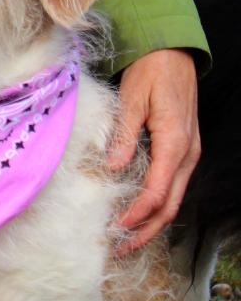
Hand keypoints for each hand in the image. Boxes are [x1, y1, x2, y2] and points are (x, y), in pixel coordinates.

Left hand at [106, 48, 199, 251]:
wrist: (173, 51)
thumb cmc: (151, 71)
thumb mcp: (132, 100)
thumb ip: (124, 135)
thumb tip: (112, 168)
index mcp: (175, 143)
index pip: (158, 192)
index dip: (137, 214)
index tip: (117, 229)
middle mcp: (188, 153)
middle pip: (171, 205)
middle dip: (147, 230)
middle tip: (121, 248)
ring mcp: (189, 152)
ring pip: (174, 198)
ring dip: (153, 221)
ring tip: (128, 238)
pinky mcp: (184, 148)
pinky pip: (174, 184)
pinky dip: (158, 203)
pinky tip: (140, 211)